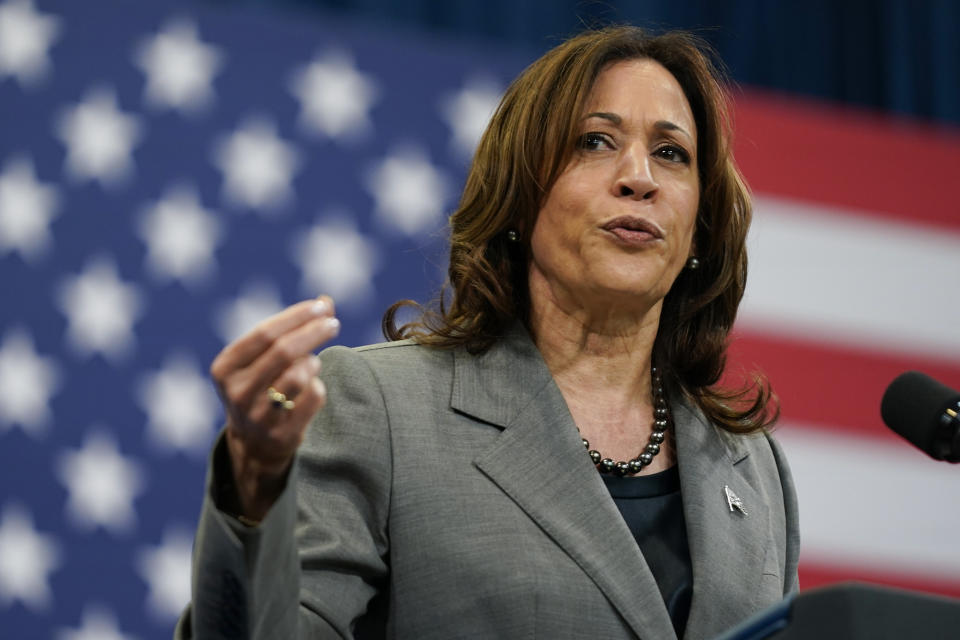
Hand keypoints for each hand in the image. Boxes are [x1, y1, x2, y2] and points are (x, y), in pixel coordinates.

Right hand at [210, 296, 339, 519]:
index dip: (296, 316)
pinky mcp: (282, 433)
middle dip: (313, 332)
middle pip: (284, 351)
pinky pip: (314, 397)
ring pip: (300, 375)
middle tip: (333, 324)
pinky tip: (311, 388)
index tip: (321, 307)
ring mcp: (258, 416)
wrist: (254, 444)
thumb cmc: (262, 386)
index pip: (265, 333)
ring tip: (312, 363)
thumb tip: (326, 300)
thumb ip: (292, 329)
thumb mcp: (264, 358)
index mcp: (225, 368)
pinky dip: (318, 386)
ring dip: (313, 363)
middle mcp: (237, 392)